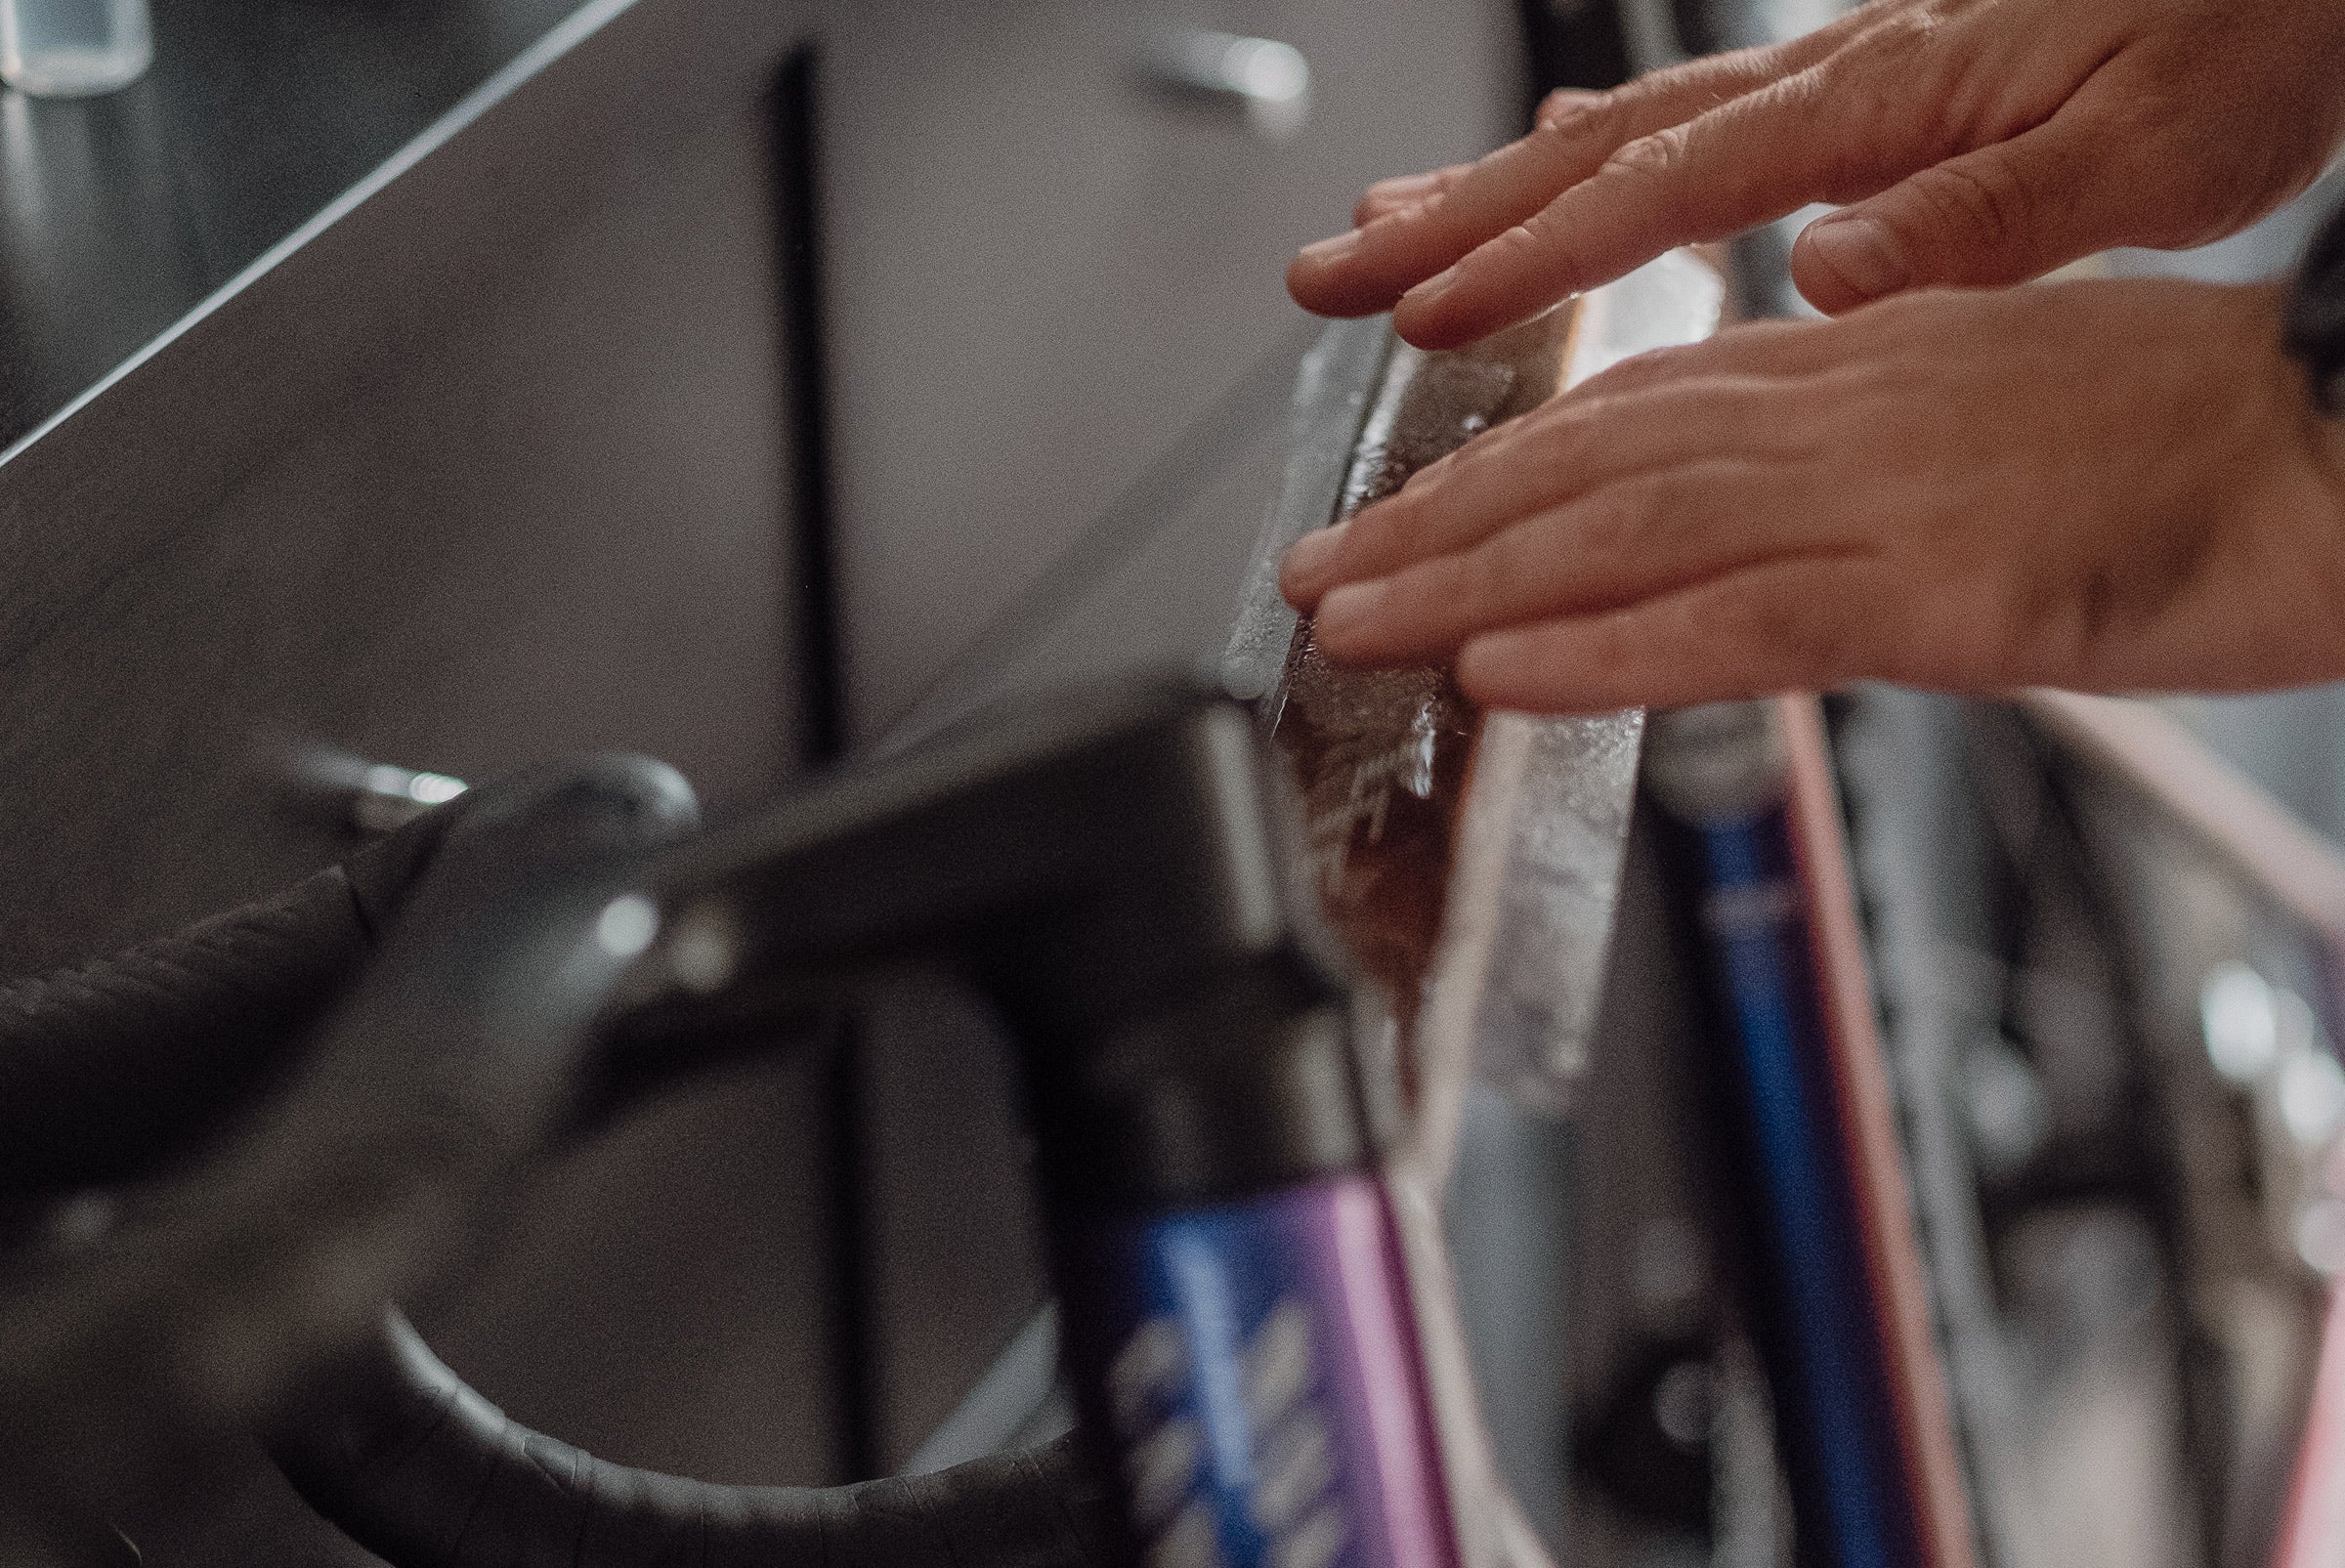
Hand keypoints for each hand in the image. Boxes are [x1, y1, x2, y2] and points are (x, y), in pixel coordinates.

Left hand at [1277, 280, 2344, 711]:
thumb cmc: (2197, 438)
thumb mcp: (1996, 411)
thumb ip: (1861, 445)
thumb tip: (1766, 500)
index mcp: (1856, 366)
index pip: (1631, 410)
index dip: (1500, 464)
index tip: (1404, 509)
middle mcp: (1841, 412)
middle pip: (1590, 464)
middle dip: (1435, 525)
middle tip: (1317, 576)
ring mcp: (1879, 498)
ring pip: (1622, 535)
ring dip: (1466, 585)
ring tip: (1350, 625)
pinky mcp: (1933, 591)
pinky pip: (1730, 623)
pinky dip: (1600, 652)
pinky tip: (1499, 676)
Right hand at [1287, 0, 2344, 343]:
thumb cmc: (2254, 40)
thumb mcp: (2158, 151)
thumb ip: (1984, 215)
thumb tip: (1826, 266)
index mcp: (1880, 105)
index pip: (1659, 195)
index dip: (1528, 262)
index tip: (1422, 322)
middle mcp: (1834, 83)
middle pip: (1596, 155)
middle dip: (1448, 225)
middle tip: (1326, 276)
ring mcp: (1838, 84)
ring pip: (1623, 138)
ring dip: (1491, 195)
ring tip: (1385, 241)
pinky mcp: (1864, 95)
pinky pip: (1686, 132)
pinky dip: (1594, 165)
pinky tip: (1557, 180)